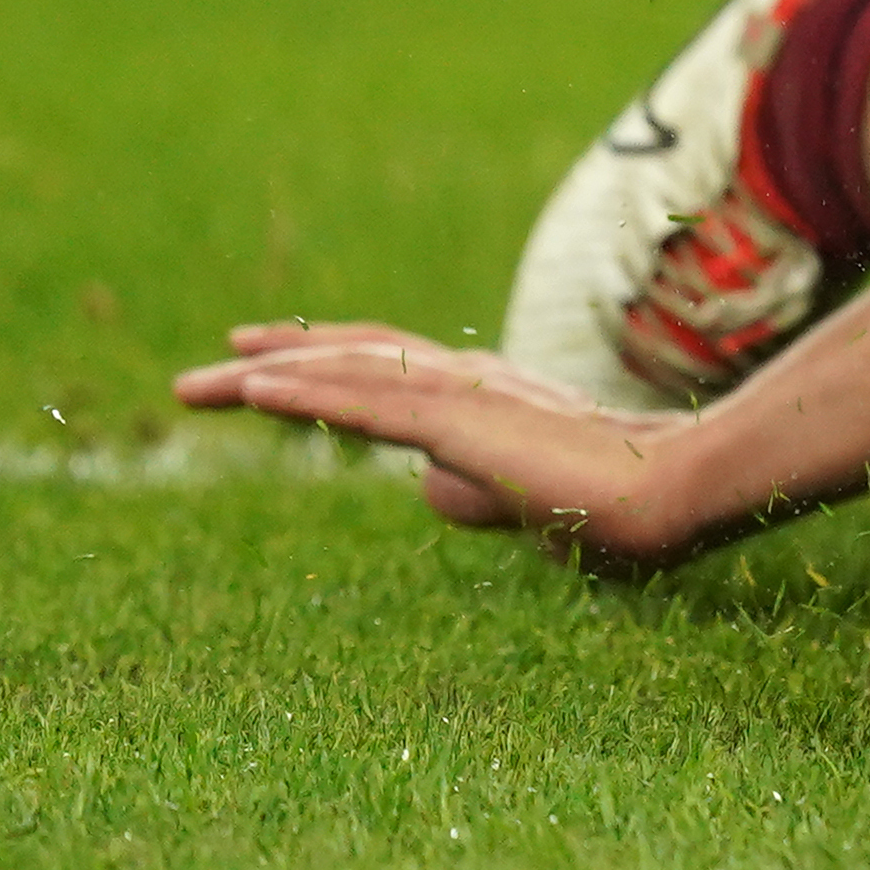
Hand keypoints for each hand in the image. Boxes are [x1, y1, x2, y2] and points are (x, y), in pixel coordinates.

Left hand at [176, 324, 721, 573]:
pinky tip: (251, 390)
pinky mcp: (461, 421)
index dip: (324, 362)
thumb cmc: (623, 510)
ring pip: (347, 374)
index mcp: (488, 399)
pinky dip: (303, 391)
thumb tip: (424, 487)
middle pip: (353, 359)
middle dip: (274, 362)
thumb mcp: (532, 504)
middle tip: (202, 377)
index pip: (390, 371)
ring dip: (264, 377)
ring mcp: (464, 398)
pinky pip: (364, 403)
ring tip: (196, 386)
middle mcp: (469, 382)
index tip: (262, 370)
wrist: (673, 494)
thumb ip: (478, 491)